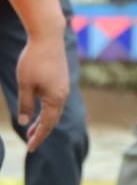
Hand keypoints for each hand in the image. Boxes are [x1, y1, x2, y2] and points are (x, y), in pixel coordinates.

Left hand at [15, 32, 68, 151]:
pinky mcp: (61, 80)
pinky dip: (47, 110)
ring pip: (55, 110)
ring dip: (44, 120)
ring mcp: (63, 86)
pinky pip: (56, 101)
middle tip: (30, 142)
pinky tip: (40, 110)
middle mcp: (63, 94)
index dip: (38, 137)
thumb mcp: (25, 84)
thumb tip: (24, 122)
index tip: (30, 148)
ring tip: (32, 128)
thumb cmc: (34, 60)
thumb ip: (25, 104)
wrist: (48, 37)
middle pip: (53, 119)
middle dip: (42, 131)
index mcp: (55, 97)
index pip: (47, 123)